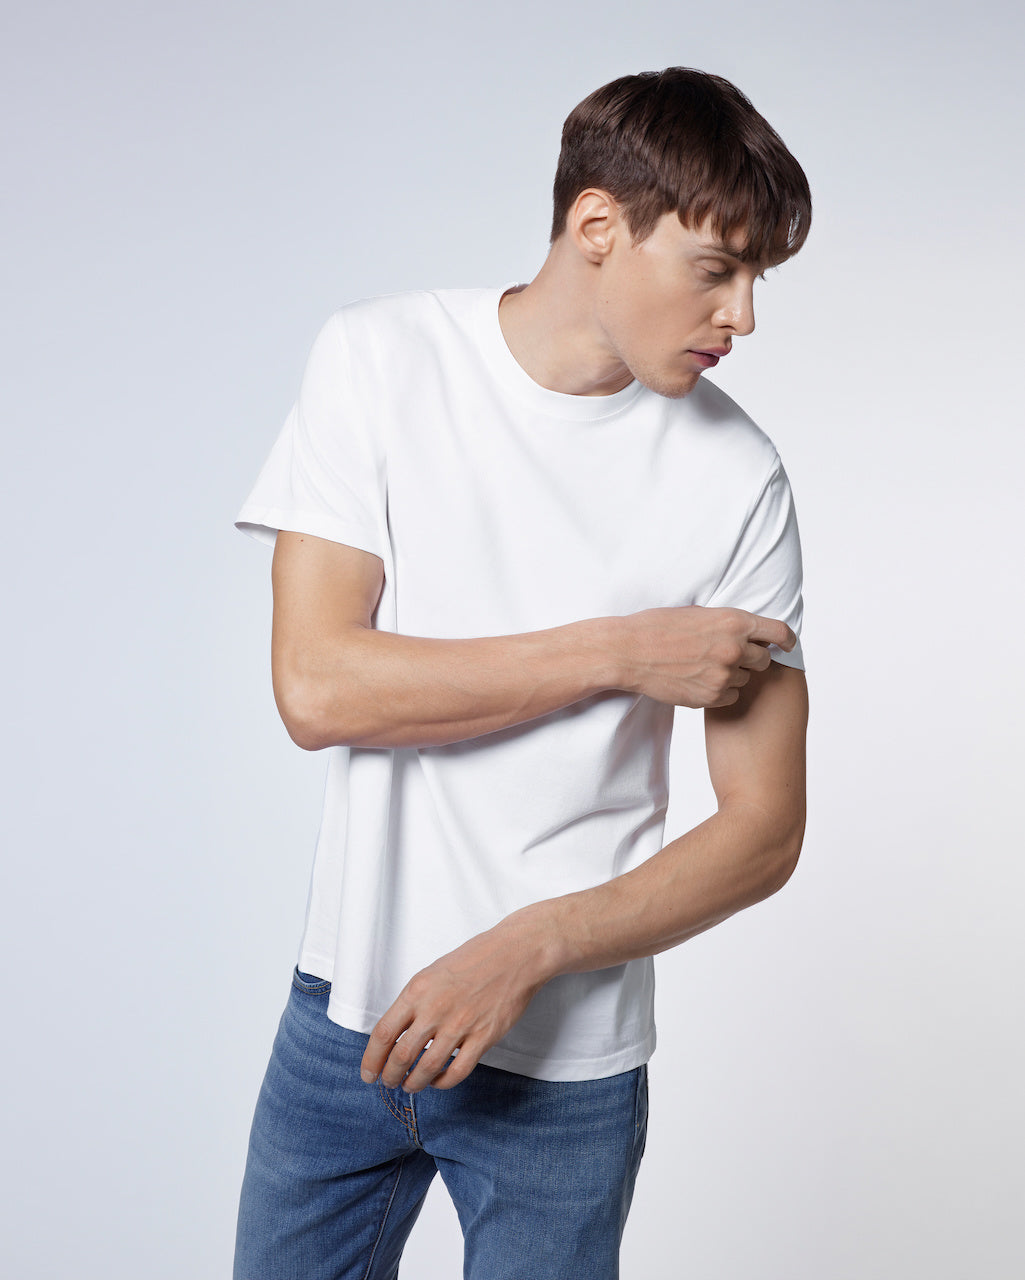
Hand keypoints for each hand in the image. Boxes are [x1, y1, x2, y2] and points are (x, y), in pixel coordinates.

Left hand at [360, 913, 552, 1092]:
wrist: (514, 954)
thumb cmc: (473, 959)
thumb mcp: (432, 973)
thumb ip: (414, 1002)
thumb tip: (397, 1032)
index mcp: (417, 991)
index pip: (383, 1033)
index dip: (371, 1059)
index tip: (368, 1072)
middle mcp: (435, 1010)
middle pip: (401, 1056)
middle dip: (390, 1075)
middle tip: (388, 1082)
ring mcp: (460, 1025)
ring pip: (427, 1068)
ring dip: (414, 1083)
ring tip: (410, 1085)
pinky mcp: (483, 1037)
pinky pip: (457, 1071)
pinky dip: (443, 1082)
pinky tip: (438, 1080)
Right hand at [617, 606, 794, 708]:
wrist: (629, 652)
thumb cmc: (656, 627)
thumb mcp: (698, 613)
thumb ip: (726, 623)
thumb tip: (747, 630)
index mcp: (734, 621)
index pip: (779, 632)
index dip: (787, 640)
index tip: (787, 645)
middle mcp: (734, 648)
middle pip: (764, 660)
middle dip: (752, 659)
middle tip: (730, 657)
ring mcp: (724, 675)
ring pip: (745, 680)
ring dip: (732, 676)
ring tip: (703, 667)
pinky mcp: (711, 697)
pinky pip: (730, 697)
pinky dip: (719, 692)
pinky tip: (697, 681)